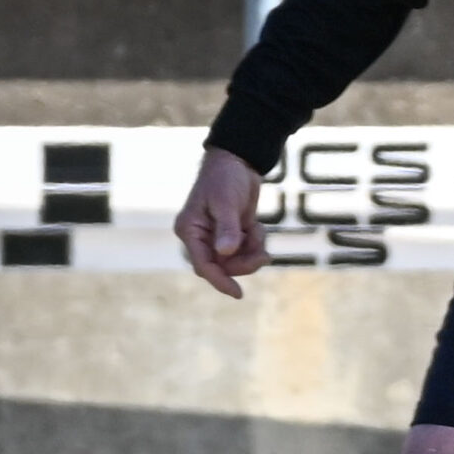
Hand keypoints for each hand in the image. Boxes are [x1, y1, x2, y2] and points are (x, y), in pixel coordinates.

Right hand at [175, 147, 270, 297]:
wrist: (238, 160)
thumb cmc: (225, 177)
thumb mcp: (226, 203)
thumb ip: (227, 229)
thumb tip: (226, 253)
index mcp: (190, 230)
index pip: (203, 265)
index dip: (220, 281)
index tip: (238, 293)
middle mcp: (200, 237)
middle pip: (222, 267)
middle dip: (244, 262)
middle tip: (264, 254)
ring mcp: (215, 236)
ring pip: (236, 260)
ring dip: (252, 250)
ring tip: (257, 230)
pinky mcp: (231, 234)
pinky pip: (246, 249)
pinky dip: (255, 242)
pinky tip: (256, 225)